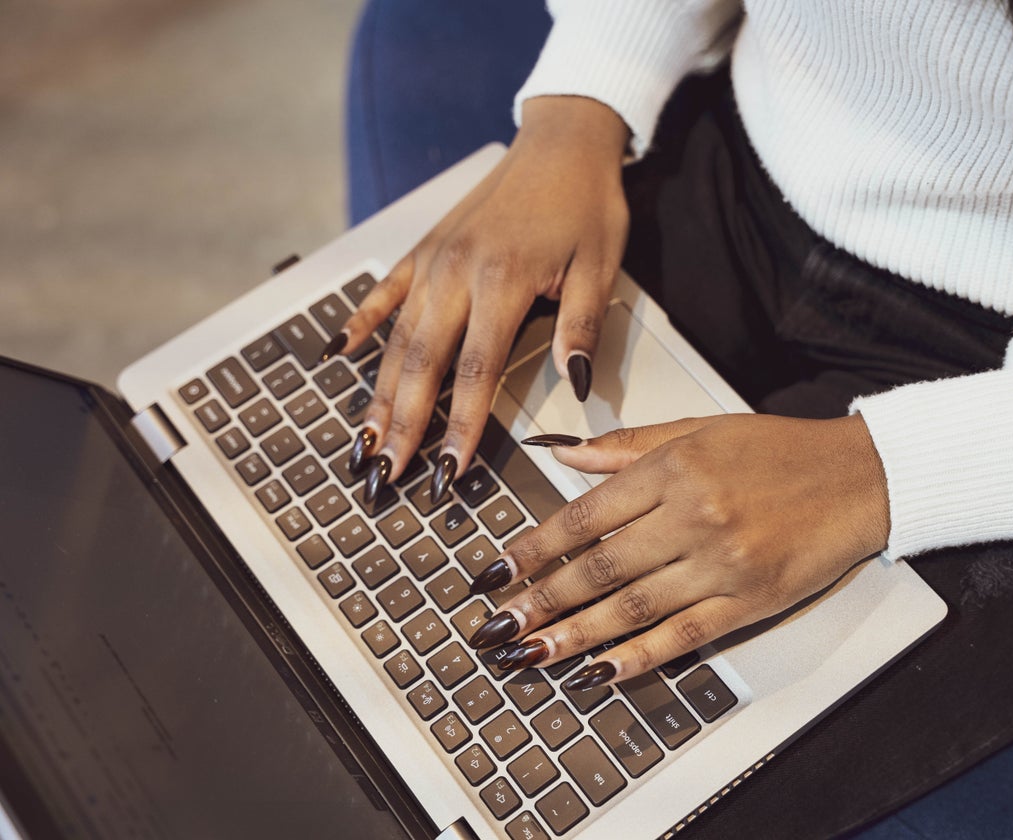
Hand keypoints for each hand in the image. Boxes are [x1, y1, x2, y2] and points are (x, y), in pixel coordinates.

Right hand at [331, 96, 630, 502]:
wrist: (561, 141)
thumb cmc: (586, 203)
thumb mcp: (600, 266)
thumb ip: (580, 327)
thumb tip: (575, 385)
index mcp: (503, 280)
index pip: (476, 370)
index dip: (460, 425)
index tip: (447, 470)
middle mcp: (457, 272)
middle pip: (422, 363)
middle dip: (403, 424)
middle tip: (385, 473)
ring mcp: (433, 260)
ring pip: (397, 338)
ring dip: (379, 394)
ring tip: (363, 441)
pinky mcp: (424, 248)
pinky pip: (384, 293)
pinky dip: (360, 325)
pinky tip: (338, 357)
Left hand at [466, 413, 891, 688]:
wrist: (863, 477)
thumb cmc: (782, 451)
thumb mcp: (701, 429)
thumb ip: (628, 448)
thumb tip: (563, 456)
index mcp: (676, 470)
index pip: (585, 516)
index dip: (533, 548)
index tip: (496, 572)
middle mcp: (694, 518)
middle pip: (599, 568)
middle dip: (540, 601)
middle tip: (497, 626)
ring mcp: (723, 566)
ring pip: (632, 608)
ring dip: (575, 636)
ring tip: (531, 654)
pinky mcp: (750, 603)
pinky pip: (684, 636)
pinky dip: (639, 657)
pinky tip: (601, 672)